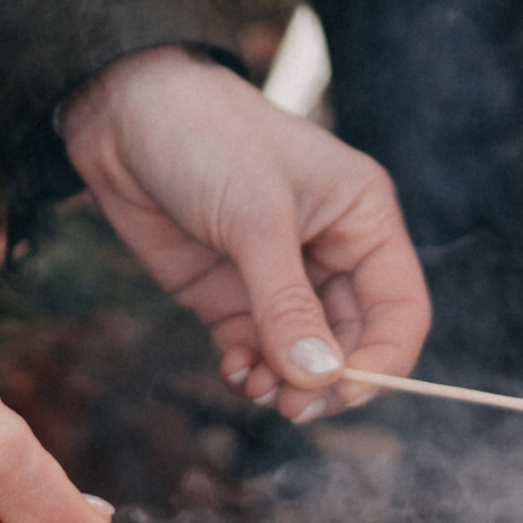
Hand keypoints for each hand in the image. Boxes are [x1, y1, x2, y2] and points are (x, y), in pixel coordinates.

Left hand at [59, 46, 429, 417]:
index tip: (344, 394)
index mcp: (363, 219)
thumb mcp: (255, 217)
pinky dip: (252, 373)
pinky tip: (234, 371)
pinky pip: (258, 352)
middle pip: (355, 343)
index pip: (401, 308)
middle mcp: (331, 251)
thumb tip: (319, 379)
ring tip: (255, 389)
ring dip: (287, 384)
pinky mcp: (230, 295)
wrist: (122, 114)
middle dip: (327, 381)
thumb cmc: (207, 137)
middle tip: (291, 408)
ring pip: (305, 356)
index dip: (384, 360)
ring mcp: (279, 277)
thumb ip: (286, 303)